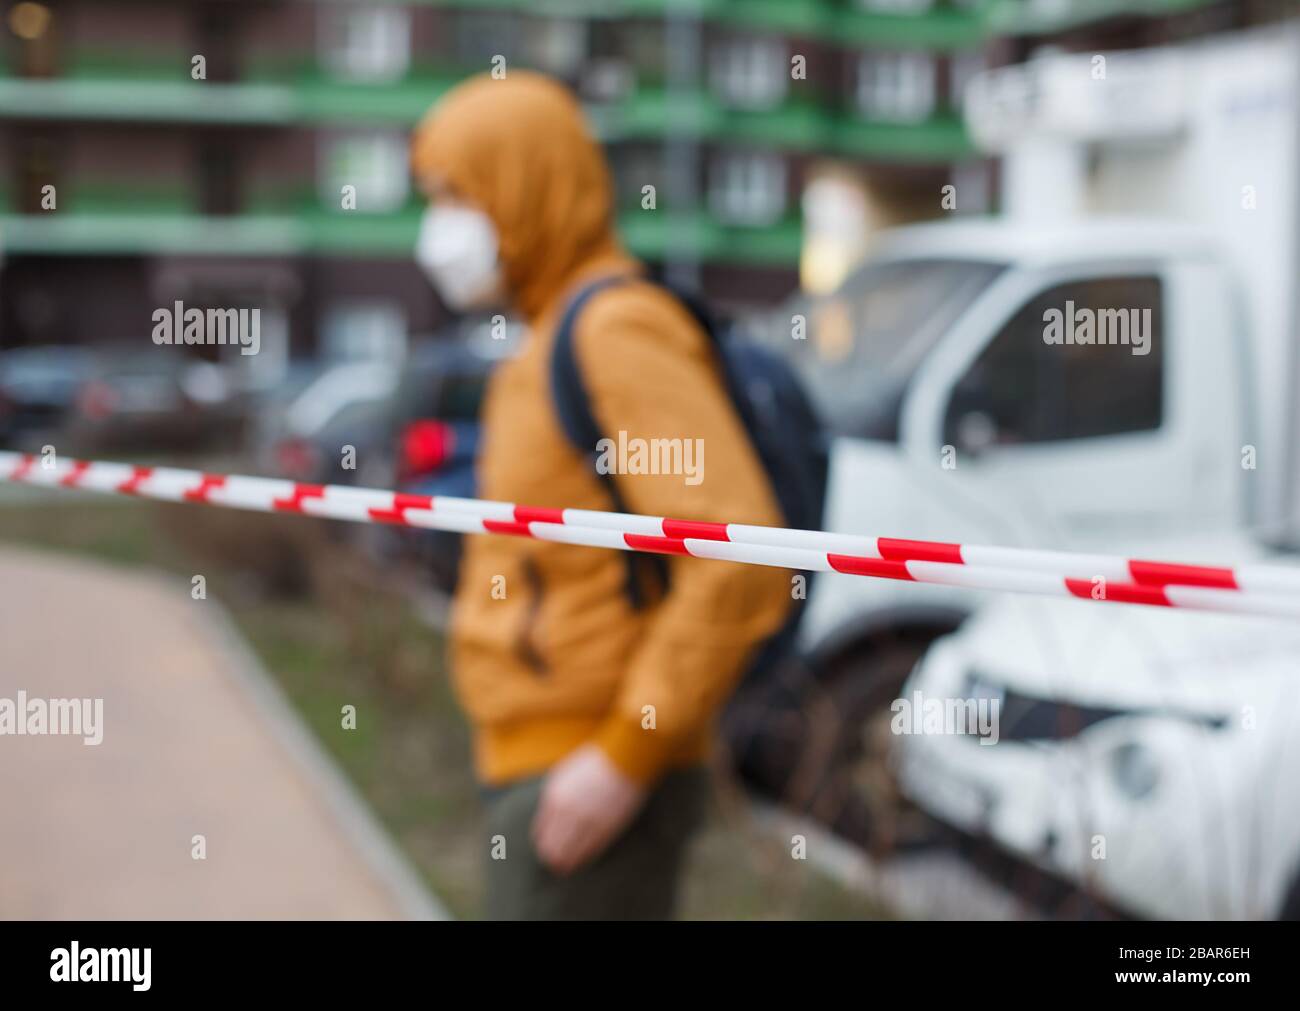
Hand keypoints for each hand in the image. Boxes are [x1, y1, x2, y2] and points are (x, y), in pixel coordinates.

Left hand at [531, 744, 646, 875]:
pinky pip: (589, 851)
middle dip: (551, 856)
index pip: (540, 832)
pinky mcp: (606, 827)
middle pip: (551, 846)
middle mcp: (567, 811)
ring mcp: (587, 820)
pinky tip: (581, 861)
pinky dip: (583, 858)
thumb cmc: (593, 762)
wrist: (623, 757)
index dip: (542, 843)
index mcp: (553, 797)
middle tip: (554, 861)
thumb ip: (552, 798)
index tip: (545, 847)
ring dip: (565, 862)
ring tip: (565, 867)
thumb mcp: (563, 775)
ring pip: (568, 853)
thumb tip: (546, 820)